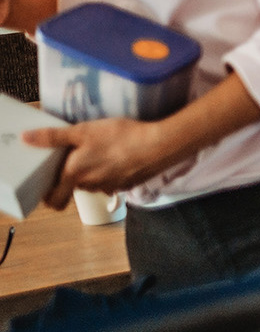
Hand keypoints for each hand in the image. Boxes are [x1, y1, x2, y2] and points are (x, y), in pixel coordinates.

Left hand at [25, 118, 179, 209]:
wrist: (160, 146)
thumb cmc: (120, 137)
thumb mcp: (83, 131)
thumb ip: (53, 137)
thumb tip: (26, 138)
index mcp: (75, 175)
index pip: (55, 200)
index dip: (48, 195)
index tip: (48, 183)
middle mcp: (91, 186)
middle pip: (75, 187)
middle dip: (73, 176)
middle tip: (77, 156)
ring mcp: (111, 187)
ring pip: (94, 184)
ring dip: (94, 173)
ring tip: (102, 152)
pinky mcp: (128, 184)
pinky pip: (113, 182)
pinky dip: (113, 172)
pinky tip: (120, 156)